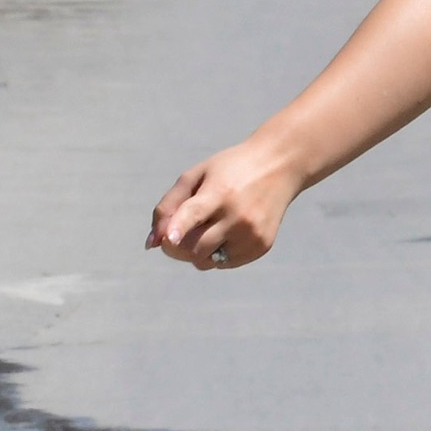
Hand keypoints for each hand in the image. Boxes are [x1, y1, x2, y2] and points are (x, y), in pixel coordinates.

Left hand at [147, 136, 301, 270]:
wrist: (279, 167)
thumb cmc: (230, 170)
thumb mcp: (196, 175)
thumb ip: (169, 206)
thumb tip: (151, 243)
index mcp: (220, 191)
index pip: (195, 213)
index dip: (179, 228)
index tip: (168, 240)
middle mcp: (238, 215)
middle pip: (195, 247)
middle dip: (176, 248)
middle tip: (173, 238)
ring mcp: (252, 233)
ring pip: (207, 261)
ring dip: (197, 252)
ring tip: (207, 229)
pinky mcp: (262, 245)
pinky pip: (225, 263)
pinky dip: (217, 254)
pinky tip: (227, 232)